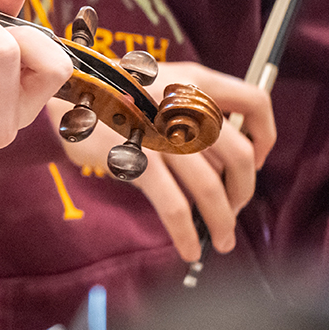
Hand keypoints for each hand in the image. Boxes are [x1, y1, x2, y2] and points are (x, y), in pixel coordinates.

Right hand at [50, 60, 274, 260]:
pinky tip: (190, 248)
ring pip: (211, 188)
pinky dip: (187, 233)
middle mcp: (182, 105)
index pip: (254, 102)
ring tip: (221, 240)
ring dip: (222, 222)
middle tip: (234, 208)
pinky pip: (174, 206)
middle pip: (239, 156)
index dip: (265, 136)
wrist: (63, 95)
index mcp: (193, 81)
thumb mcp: (159, 88)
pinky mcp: (137, 159)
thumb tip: (229, 166)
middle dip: (244, 192)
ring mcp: (159, 133)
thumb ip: (193, 114)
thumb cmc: (114, 98)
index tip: (256, 158)